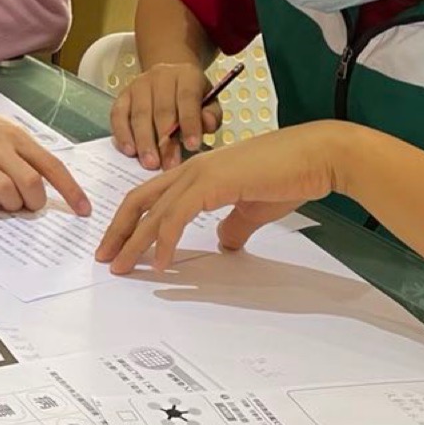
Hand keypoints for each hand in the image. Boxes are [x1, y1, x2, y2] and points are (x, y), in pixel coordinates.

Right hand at [0, 109, 93, 214]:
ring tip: (6, 203)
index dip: (70, 190)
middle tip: (29, 205)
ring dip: (10, 205)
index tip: (83, 210)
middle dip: (34, 201)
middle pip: (29, 181)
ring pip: (4, 191)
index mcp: (15, 137)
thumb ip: (27, 156)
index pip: (51, 165)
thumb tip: (51, 185)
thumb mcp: (6, 133)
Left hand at [96, 123, 350, 274]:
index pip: (151, 197)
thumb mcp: (253, 210)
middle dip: (119, 231)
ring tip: (122, 268)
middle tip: (105, 260)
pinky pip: (176, 217)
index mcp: (197, 172)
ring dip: (134, 242)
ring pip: (154, 211)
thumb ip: (234, 225)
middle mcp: (190, 170)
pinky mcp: (212, 183)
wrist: (318, 157)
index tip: (119, 246)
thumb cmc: (291, 178)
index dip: (131, 221)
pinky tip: (159, 263)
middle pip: (139, 201)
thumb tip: (224, 244)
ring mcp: (199, 174)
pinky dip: (164, 241)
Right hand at [110, 62, 222, 169]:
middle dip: (166, 141)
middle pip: (162, 110)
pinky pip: (118, 115)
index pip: (187, 98)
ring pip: (139, 115)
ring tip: (150, 163)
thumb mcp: (209, 102)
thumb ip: (211, 115)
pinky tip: (130, 151)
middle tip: (169, 165)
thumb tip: (207, 125)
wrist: (169, 79)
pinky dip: (123, 134)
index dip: (190, 123)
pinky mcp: (122, 95)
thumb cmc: (190, 97)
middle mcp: (161, 76)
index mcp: (187, 75)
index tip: (192, 146)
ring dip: (144, 142)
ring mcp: (139, 85)